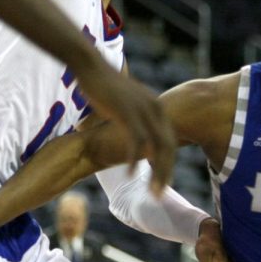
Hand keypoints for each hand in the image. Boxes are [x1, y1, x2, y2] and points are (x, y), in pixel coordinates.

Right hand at [77, 61, 175, 194]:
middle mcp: (155, 109)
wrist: (91, 67)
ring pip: (156, 148)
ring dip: (156, 172)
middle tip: (160, 194)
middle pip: (168, 147)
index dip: (168, 164)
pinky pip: (135, 142)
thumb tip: (134, 137)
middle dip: (166, 173)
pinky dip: (133, 160)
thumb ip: (135, 119)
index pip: (169, 141)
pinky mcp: (127, 112)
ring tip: (152, 192)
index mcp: (157, 107)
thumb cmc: (105, 86)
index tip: (163, 182)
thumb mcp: (127, 104)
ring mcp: (142, 110)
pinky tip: (128, 174)